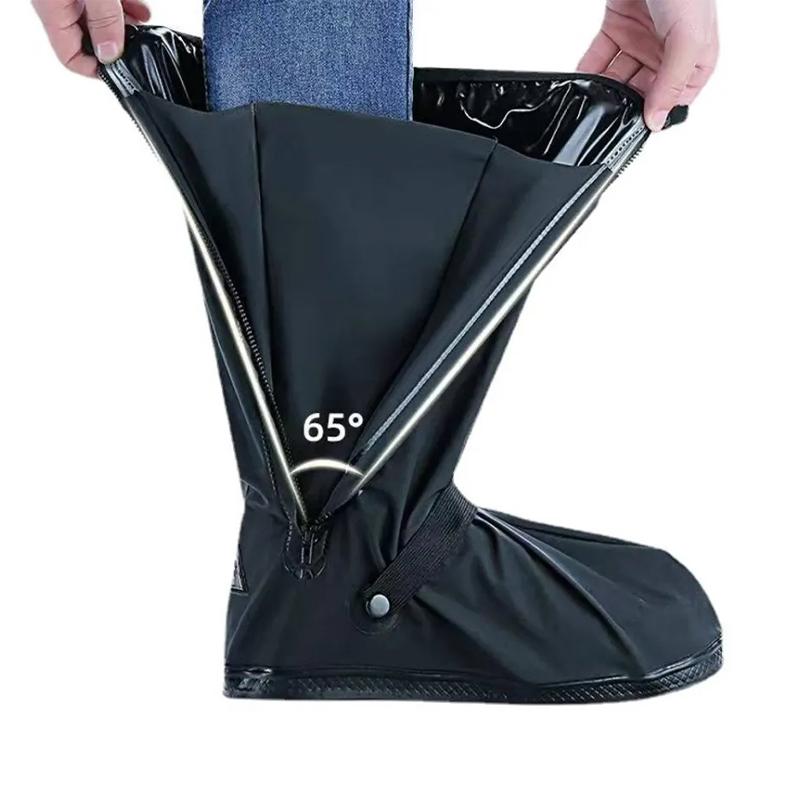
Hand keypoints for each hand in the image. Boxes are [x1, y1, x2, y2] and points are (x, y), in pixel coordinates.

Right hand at [32, 0, 151, 76]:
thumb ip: (104, 19)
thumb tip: (111, 53)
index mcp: (52, 9)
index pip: (70, 58)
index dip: (97, 68)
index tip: (122, 67)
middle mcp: (60, 3)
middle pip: (89, 39)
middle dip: (117, 42)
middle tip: (138, 43)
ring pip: (101, 19)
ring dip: (124, 24)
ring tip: (143, 22)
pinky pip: (106, 1)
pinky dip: (124, 6)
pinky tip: (140, 7)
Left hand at [579, 0, 717, 129]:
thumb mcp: (688, 38)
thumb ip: (672, 82)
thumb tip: (657, 120)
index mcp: (695, 61)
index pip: (672, 103)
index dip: (653, 116)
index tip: (634, 126)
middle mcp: (667, 54)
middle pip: (640, 94)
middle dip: (623, 105)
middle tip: (606, 116)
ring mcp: (641, 41)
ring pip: (617, 79)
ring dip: (602, 91)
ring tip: (590, 102)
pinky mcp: (617, 28)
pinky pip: (598, 58)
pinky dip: (587, 71)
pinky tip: (578, 84)